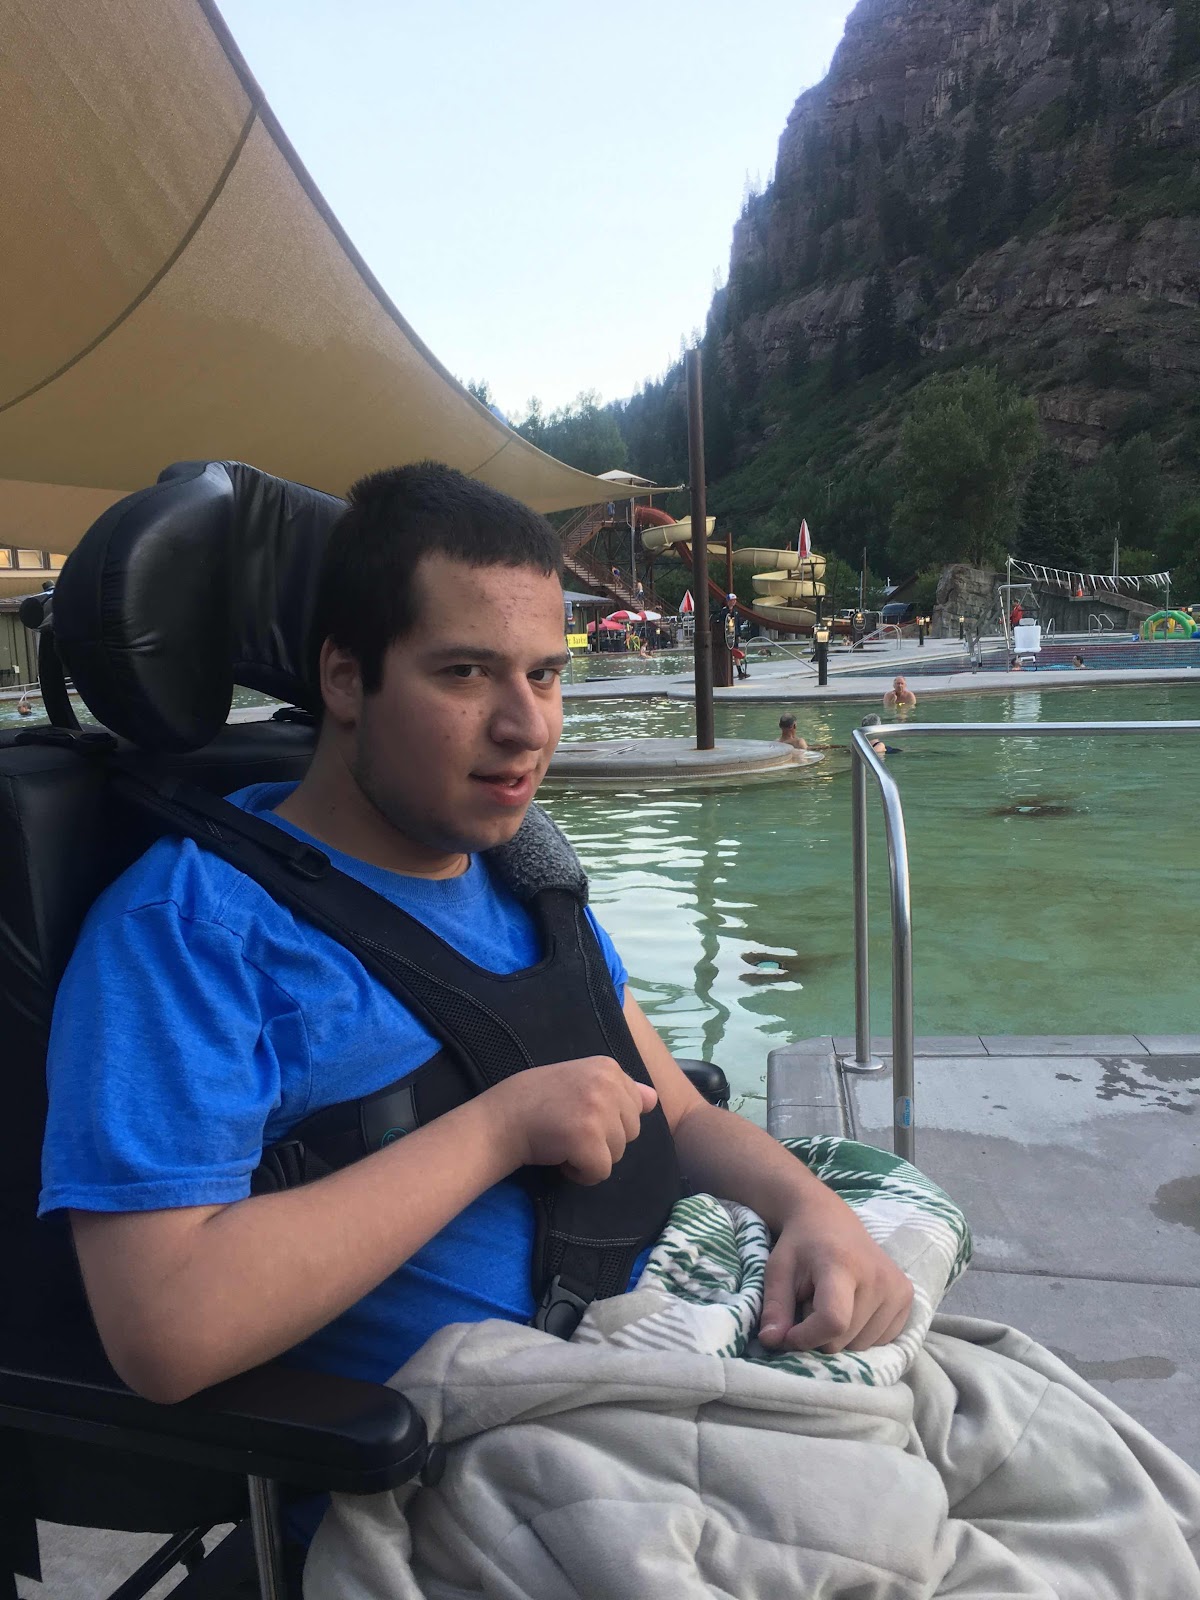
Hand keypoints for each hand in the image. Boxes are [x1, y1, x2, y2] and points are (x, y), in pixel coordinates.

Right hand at [490, 1058, 657, 1185]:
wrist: (503, 1118)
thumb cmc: (538, 1100)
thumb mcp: (580, 1082)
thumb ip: (619, 1090)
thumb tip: (653, 1099)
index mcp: (608, 1067)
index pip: (634, 1107)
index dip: (606, 1118)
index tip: (577, 1113)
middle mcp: (607, 1083)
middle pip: (631, 1132)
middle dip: (603, 1139)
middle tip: (569, 1129)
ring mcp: (599, 1110)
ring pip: (618, 1153)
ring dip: (592, 1156)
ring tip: (564, 1141)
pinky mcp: (588, 1139)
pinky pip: (601, 1171)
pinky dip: (582, 1174)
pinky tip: (561, 1157)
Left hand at [758, 1192, 912, 1353]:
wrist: (830, 1219)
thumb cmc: (801, 1245)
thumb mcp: (778, 1270)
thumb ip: (775, 1306)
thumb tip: (772, 1341)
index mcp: (842, 1264)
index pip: (833, 1321)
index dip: (806, 1337)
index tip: (788, 1332)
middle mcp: (877, 1277)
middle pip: (843, 1340)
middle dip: (819, 1333)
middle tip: (812, 1301)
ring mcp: (898, 1288)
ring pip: (861, 1346)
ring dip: (840, 1335)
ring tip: (832, 1301)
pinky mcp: (907, 1298)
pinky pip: (880, 1341)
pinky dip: (860, 1334)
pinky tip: (852, 1306)